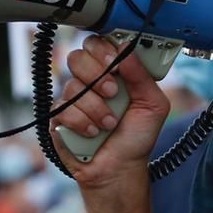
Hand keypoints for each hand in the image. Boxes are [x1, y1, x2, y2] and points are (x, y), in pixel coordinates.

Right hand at [50, 35, 169, 188]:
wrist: (120, 169)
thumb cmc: (137, 137)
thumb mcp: (153, 105)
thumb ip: (142, 76)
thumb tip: (125, 50)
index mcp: (112, 72)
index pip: (97, 44)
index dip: (103, 49)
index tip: (115, 62)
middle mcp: (90, 82)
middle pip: (77, 57)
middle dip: (97, 75)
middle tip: (113, 93)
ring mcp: (72, 99)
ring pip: (72, 85)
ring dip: (96, 107)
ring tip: (109, 123)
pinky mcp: (59, 118)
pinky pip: (63, 109)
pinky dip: (82, 123)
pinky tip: (93, 133)